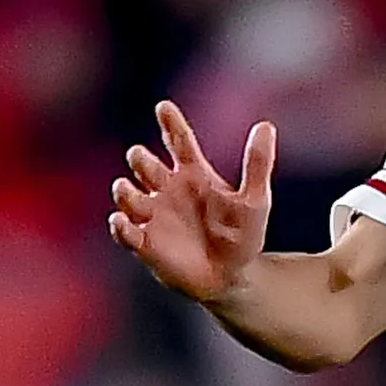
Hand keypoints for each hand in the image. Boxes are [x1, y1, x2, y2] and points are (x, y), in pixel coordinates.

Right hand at [110, 101, 274, 305]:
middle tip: (142, 159)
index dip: (170, 123)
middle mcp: (168, 189)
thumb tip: (266, 126)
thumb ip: (257, 164)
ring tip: (128, 188)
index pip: (177, 140)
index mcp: (193, 173)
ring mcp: (153, 215)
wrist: (232, 277)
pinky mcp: (145, 242)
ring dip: (124, 190)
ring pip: (127, 194)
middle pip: (144, 164)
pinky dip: (120, 226)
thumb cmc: (242, 235)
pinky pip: (125, 231)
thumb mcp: (254, 200)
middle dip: (140, 160)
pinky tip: (121, 221)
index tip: (164, 107)